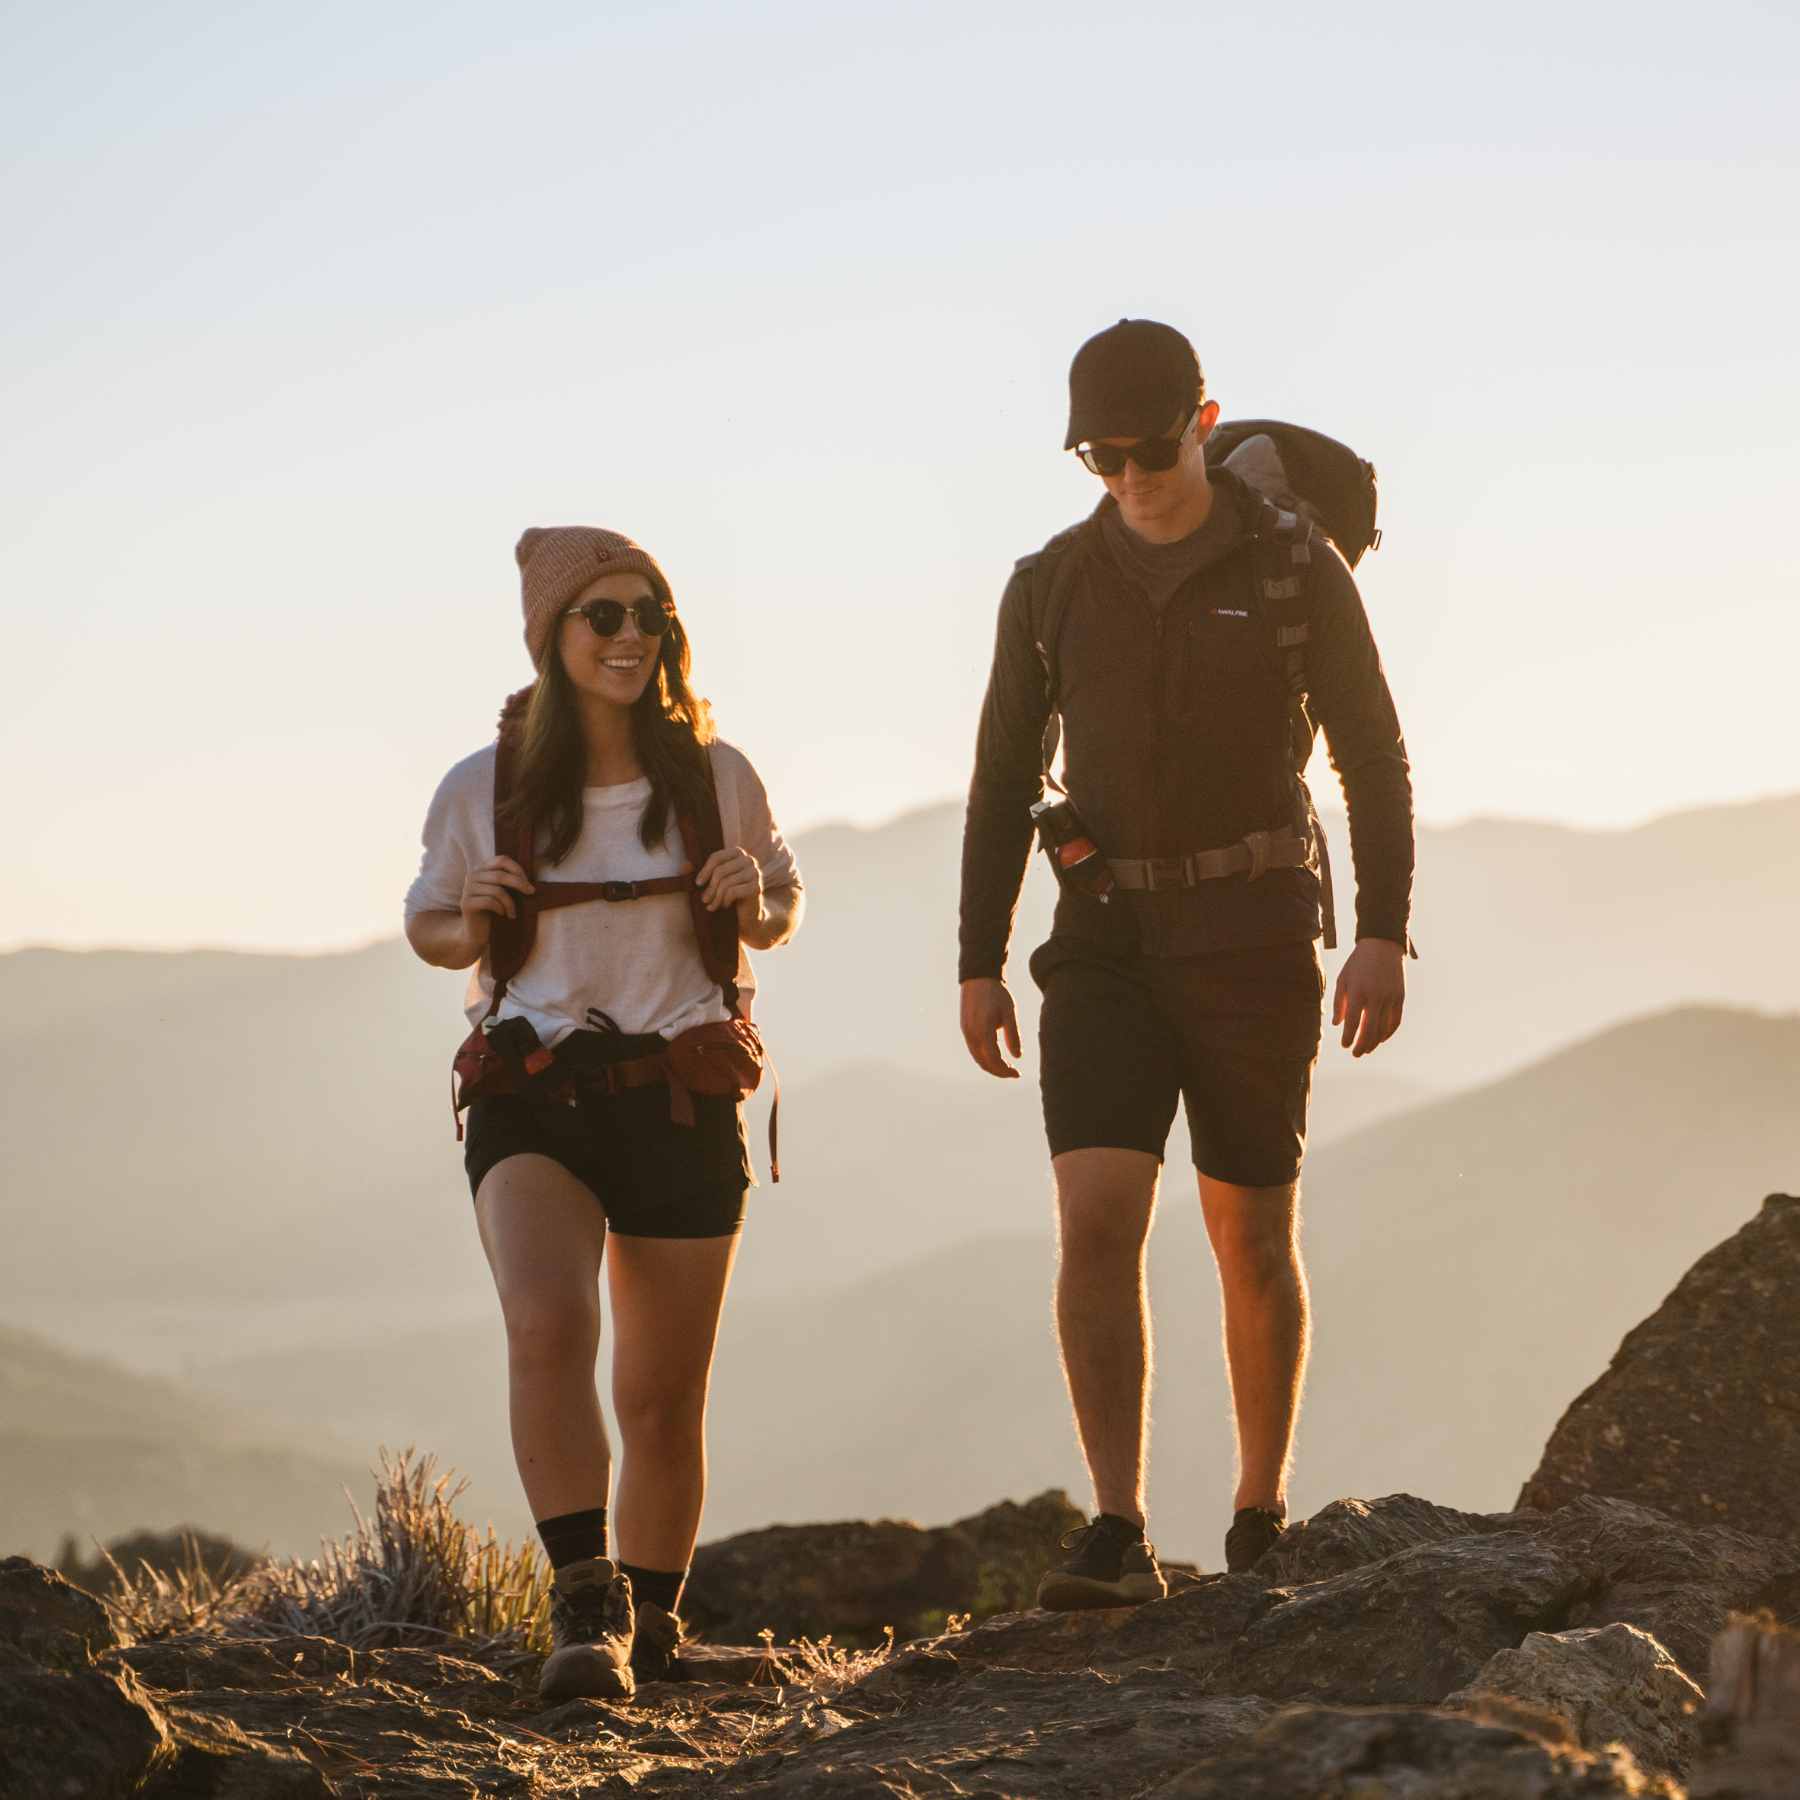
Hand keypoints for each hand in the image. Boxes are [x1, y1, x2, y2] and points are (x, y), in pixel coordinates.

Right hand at [459, 855, 533, 949]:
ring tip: (513, 913)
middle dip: (519, 884)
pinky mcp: (466, 903)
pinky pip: (489, 902)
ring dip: (510, 903)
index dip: (517, 869)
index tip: (528, 882)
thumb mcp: (503, 891)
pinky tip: (504, 915)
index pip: (502, 860)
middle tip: (531, 892)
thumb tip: (529, 879)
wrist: (477, 932)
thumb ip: (510, 880)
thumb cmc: (495, 910)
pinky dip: (501, 908)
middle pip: (500, 875)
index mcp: (482, 869)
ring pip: (496, 890)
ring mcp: (467, 889)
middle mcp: (472, 875)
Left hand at [696, 846, 764, 928]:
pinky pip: (733, 891)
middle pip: (721, 870)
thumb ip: (700, 873)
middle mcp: (749, 860)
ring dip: (716, 897)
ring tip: (713, 906)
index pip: (717, 857)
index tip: (698, 884)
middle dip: (710, 887)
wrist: (747, 917)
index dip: (705, 870)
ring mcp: (755, 873)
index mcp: (738, 853)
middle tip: (704, 899)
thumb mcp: (712, 884)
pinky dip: (725, 901)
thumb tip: (684, 866)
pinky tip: (724, 906)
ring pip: (726, 882)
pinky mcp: (757, 887)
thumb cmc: (727, 897)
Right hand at [960, 977, 1022, 1079]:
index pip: (993, 1059)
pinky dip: (984, 1057)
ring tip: (1006, 1067)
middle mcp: (971, 1034)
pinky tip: (995, 1056)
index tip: (1017, 1073)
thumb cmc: (996, 993)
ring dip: (991, 1066)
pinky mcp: (965, 1028)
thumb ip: (1013, 1036)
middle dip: (998, 1071)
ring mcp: (966, 1032)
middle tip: (1013, 1073)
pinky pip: (974, 1050)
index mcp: (983, 1031)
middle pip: (984, 1063)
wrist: (978, 977)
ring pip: (977, 1058)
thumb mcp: (1009, 1013)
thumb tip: (1018, 1057)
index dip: (1005, 1070)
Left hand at [1332, 938, 1405, 1057]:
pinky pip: (1395, 1021)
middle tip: (1355, 1054)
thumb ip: (1338, 1003)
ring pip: (1384, 1028)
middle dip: (1362, 1045)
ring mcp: (1390, 998)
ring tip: (1367, 1049)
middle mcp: (1375, 997)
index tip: (1345, 1045)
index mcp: (1357, 992)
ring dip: (1375, 1042)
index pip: (1352, 1022)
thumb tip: (1337, 1024)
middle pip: (1369, 1029)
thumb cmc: (1357, 964)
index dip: (1349, 1037)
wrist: (1382, 946)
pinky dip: (1388, 1033)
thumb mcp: (1343, 979)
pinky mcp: (1400, 997)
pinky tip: (1381, 1038)